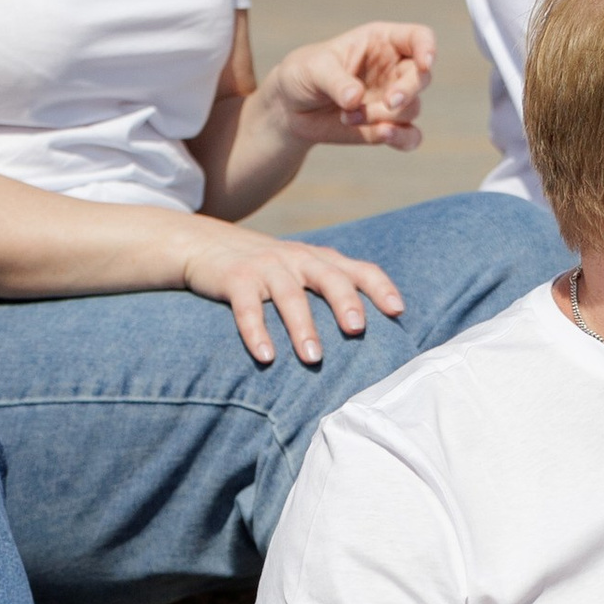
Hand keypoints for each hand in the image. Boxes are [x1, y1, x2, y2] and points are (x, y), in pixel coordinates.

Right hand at [180, 220, 406, 367]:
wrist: (206, 245)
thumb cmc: (267, 270)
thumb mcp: (301, 271)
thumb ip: (331, 290)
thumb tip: (368, 338)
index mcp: (320, 260)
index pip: (359, 269)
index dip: (380, 288)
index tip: (397, 312)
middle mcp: (298, 259)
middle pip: (329, 277)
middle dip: (345, 302)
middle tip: (356, 330)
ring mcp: (266, 267)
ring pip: (290, 296)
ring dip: (303, 327)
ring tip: (314, 358)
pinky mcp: (235, 278)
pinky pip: (248, 307)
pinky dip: (256, 332)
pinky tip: (266, 357)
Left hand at [261, 23, 434, 152]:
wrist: (290, 109)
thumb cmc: (302, 75)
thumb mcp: (313, 69)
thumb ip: (335, 80)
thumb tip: (356, 99)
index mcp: (381, 42)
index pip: (419, 38)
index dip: (428, 48)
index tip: (424, 64)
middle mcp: (393, 69)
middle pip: (422, 77)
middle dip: (407, 91)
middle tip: (389, 102)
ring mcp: (392, 99)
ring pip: (412, 109)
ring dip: (384, 116)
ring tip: (348, 116)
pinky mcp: (387, 126)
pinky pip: (411, 136)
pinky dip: (401, 138)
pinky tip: (381, 134)